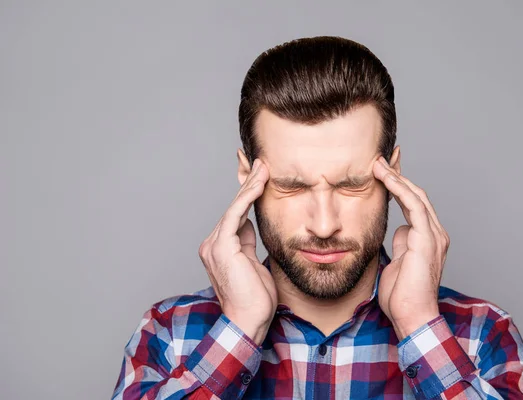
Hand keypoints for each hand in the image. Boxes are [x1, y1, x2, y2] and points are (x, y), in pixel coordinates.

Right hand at [198, 159, 276, 344]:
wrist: (248, 321)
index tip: (259, 176)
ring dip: (251, 186)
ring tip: (264, 167)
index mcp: (218, 248)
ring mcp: (213, 244)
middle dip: (249, 184)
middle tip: (261, 162)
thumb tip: (248, 224)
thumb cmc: (254, 298)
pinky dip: (248, 197)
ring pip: (235, 207)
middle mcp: (211, 243)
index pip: (235, 214)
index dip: (247, 194)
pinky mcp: (221, 246)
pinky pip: (236, 214)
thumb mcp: (252, 263)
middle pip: (234, 207)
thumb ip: (246, 243)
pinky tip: (259, 183)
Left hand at [373, 156, 448, 339]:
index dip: (399, 185)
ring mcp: (433, 235)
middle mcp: (435, 233)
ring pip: (416, 196)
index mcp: (428, 238)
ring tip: (377, 163)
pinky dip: (400, 188)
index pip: (413, 204)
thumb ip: (401, 243)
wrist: (412, 316)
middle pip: (416, 195)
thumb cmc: (403, 296)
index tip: (384, 170)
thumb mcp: (399, 262)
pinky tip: (386, 178)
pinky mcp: (427, 239)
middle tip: (379, 159)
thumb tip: (398, 230)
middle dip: (397, 175)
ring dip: (396, 177)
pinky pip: (414, 206)